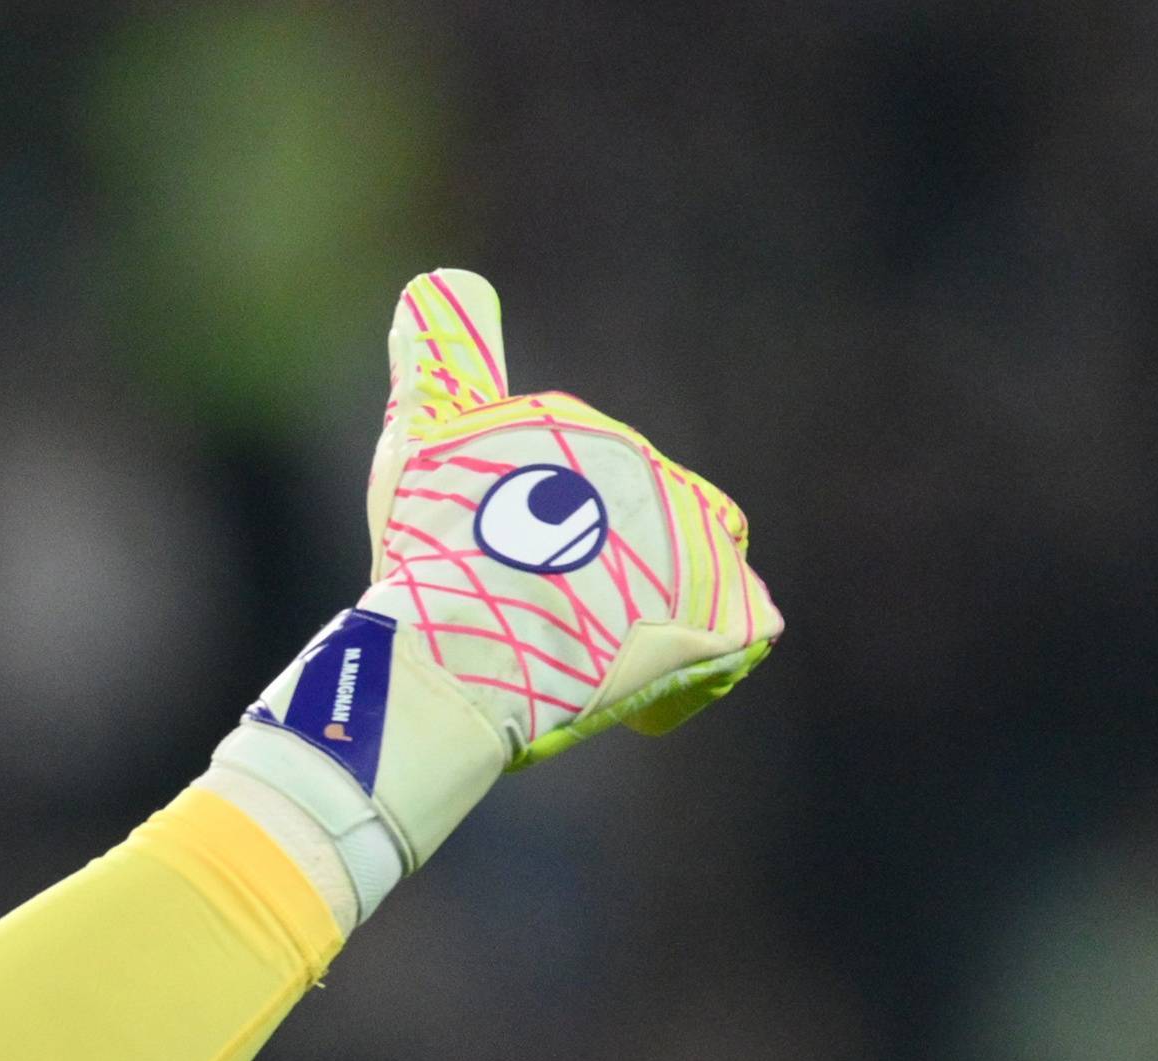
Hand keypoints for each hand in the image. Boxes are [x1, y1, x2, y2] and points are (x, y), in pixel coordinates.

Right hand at [215, 268, 781, 909]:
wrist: (465, 643)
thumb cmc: (427, 552)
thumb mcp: (416, 441)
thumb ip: (433, 361)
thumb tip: (433, 281)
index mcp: (573, 429)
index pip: (580, 474)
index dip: (542, 527)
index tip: (500, 572)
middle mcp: (645, 468)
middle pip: (637, 521)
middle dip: (599, 568)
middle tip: (537, 626)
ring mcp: (691, 538)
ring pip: (692, 567)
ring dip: (654, 606)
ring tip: (591, 659)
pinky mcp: (722, 606)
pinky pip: (741, 623)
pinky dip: (710, 648)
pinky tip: (658, 683)